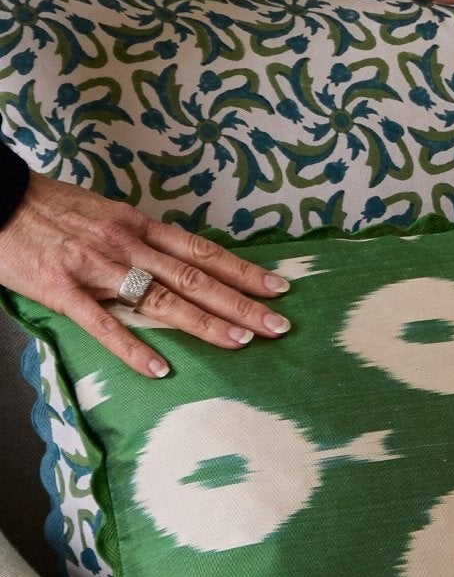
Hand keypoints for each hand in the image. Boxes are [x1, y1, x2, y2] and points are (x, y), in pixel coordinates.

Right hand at [0, 175, 291, 377]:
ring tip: (241, 342)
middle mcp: (126, 244)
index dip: (243, 270)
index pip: (203, 251)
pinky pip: (102, 324)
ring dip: (204, 322)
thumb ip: (142, 239)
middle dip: (241, 302)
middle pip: (194, 276)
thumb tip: (180, 259)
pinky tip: (160, 369)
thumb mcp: (106, 213)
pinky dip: (132, 348)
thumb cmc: (51, 207)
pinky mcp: (62, 289)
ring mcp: (95, 267)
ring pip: (160, 298)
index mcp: (139, 225)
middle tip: (280, 324)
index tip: (279, 287)